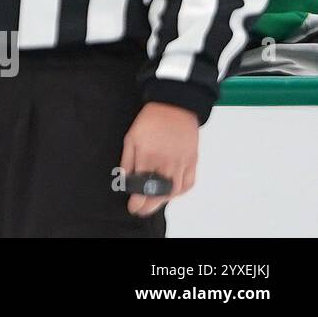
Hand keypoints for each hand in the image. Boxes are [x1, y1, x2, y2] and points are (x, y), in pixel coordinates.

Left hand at [120, 102, 198, 216]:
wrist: (174, 107)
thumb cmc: (149, 122)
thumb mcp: (131, 138)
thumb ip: (127, 161)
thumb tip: (124, 180)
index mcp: (148, 157)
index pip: (143, 187)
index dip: (138, 202)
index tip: (133, 207)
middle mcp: (167, 163)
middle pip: (160, 194)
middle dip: (149, 206)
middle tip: (141, 209)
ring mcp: (182, 163)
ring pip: (175, 192)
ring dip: (164, 201)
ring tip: (154, 202)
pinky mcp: (193, 161)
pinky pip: (188, 184)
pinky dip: (180, 192)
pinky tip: (171, 192)